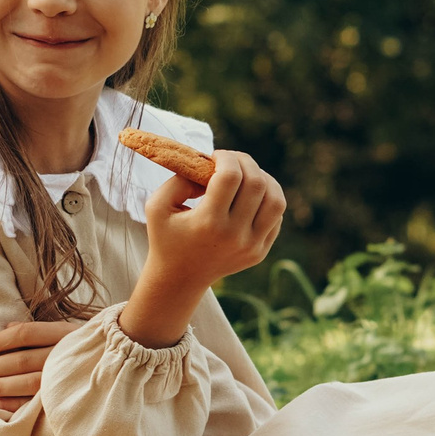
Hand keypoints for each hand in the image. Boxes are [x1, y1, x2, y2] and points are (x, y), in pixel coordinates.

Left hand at [0, 318, 77, 413]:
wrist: (126, 367)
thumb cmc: (86, 349)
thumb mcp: (66, 332)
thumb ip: (36, 330)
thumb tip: (5, 327)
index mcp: (65, 334)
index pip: (26, 333)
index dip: (0, 340)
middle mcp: (67, 355)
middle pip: (22, 359)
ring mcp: (70, 378)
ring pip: (29, 382)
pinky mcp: (70, 399)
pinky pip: (39, 403)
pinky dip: (16, 404)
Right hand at [119, 152, 284, 347]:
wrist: (180, 279)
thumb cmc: (167, 237)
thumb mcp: (157, 206)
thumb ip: (178, 179)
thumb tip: (208, 166)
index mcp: (208, 223)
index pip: (230, 176)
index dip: (226, 157)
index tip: (216, 156)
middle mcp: (234, 235)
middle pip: (257, 183)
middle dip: (245, 162)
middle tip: (231, 161)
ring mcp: (251, 246)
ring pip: (276, 200)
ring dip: (264, 179)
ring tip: (247, 175)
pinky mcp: (260, 252)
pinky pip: (277, 217)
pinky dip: (268, 199)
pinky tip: (251, 197)